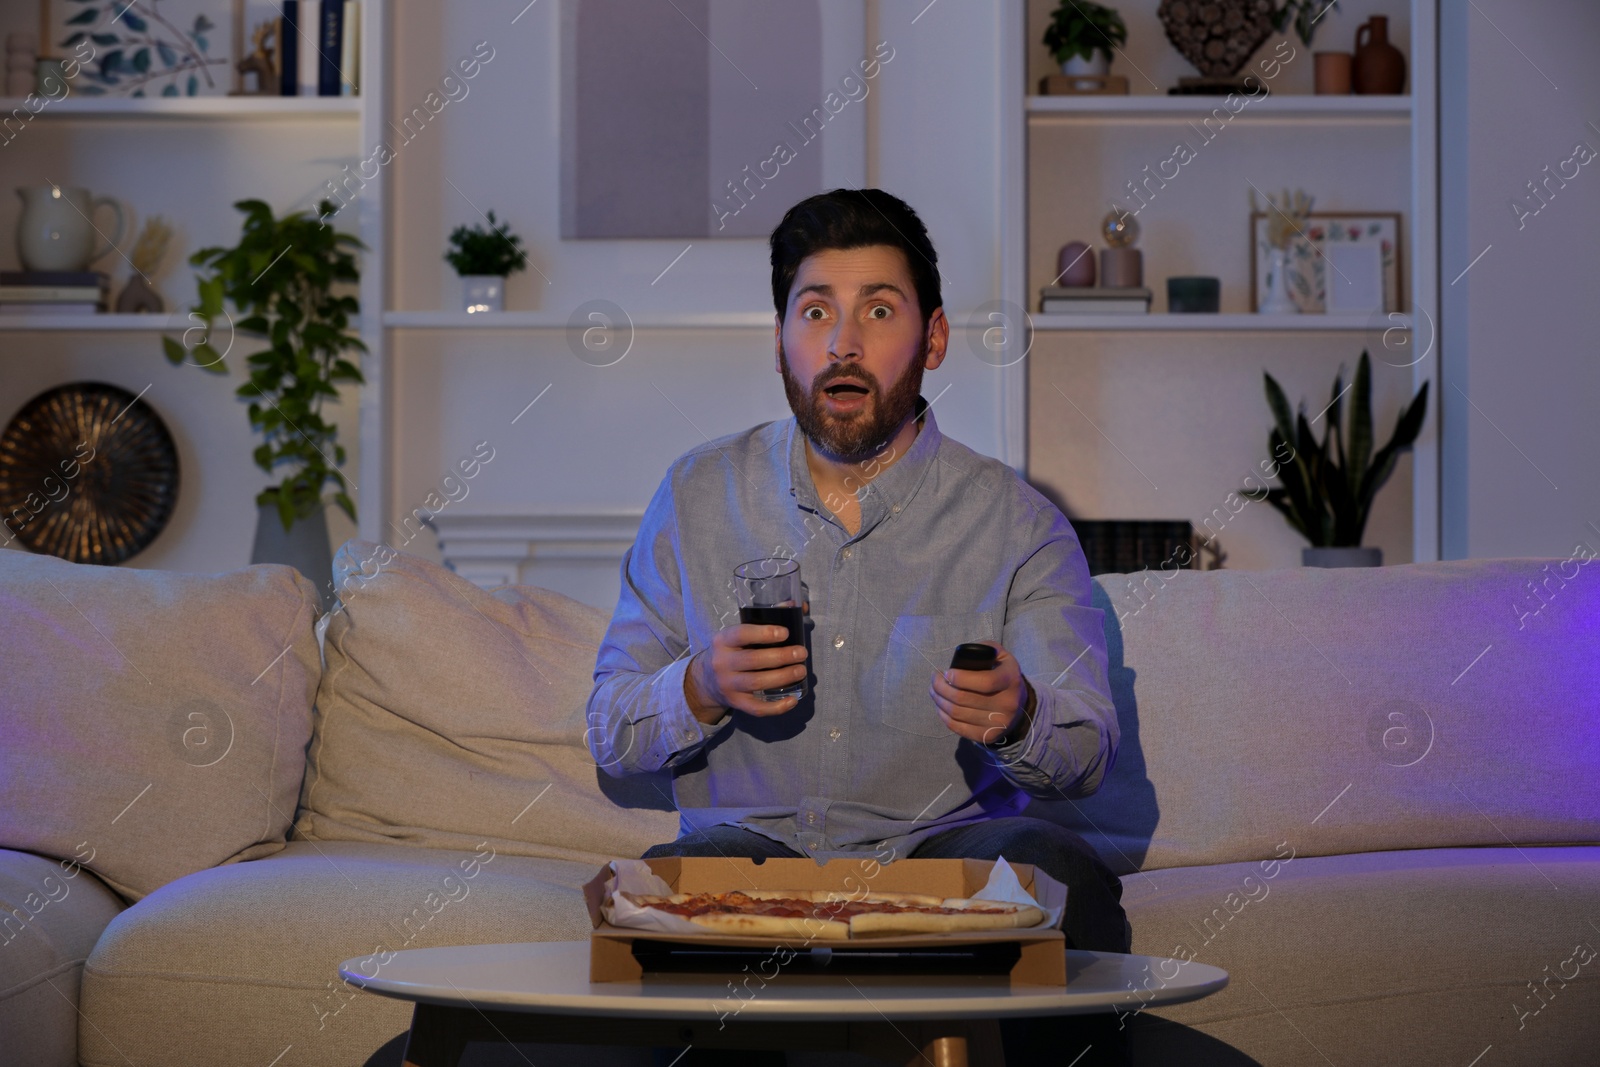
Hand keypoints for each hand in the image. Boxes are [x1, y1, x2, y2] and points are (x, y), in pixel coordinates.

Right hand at [684, 618, 808, 723]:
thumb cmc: (731, 652)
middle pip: (753, 660)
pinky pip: (756, 708)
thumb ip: (764, 620)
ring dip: (782, 677)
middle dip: (781, 656)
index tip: (785, 633)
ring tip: (801, 670)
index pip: (741, 634)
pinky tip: (792, 700)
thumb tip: (795, 605)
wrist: (705, 680)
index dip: (764, 633)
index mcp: (722, 641)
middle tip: (801, 653)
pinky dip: (776, 707)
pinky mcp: (735, 703)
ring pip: (756, 683)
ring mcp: (728, 685)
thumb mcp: (737, 635)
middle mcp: (722, 663)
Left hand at [930, 641, 1034, 745]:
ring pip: (957, 713)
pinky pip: (958, 727)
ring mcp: (998, 723)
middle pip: (963, 698)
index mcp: (1010, 680)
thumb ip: (985, 649)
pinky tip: (940, 706)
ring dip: (939, 700)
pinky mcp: (988, 736)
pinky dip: (943, 716)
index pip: (984, 682)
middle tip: (934, 679)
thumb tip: (961, 656)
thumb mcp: (1001, 657)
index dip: (960, 678)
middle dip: (941, 687)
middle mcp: (1006, 704)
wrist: (1020, 706)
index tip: (947, 672)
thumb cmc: (1003, 675)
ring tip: (934, 690)